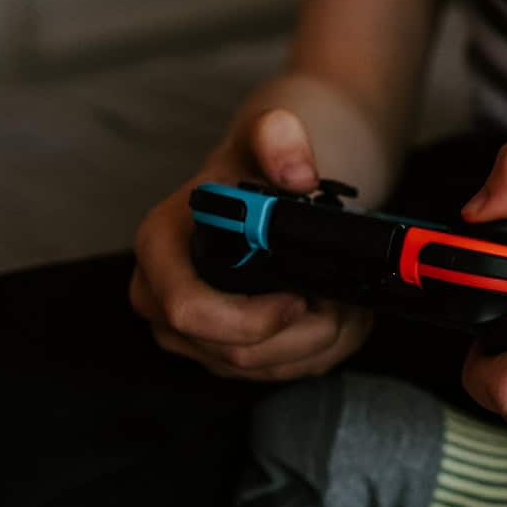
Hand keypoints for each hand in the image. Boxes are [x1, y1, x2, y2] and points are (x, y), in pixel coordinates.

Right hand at [129, 108, 373, 379]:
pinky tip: (338, 313)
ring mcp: (191, 335)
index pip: (189, 310)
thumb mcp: (267, 135)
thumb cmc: (254, 165)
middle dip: (302, 332)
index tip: (300, 296)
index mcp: (159, 248)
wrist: (261, 187)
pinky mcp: (223, 354)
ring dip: (319, 341)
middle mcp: (162, 299)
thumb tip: (298, 175)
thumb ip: (279, 138)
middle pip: (235, 352)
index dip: (250, 318)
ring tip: (346, 300)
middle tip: (342, 298)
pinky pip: (278, 372)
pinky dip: (320, 350)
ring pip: (264, 368)